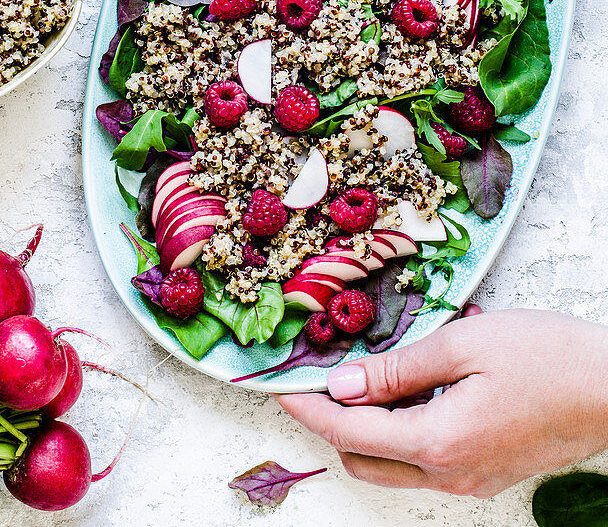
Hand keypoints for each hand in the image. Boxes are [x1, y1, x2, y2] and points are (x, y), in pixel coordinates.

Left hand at [277, 309, 607, 496]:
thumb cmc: (546, 357)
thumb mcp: (463, 344)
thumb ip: (397, 369)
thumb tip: (343, 385)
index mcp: (437, 442)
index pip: (349, 429)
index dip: (308, 407)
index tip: (278, 387)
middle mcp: (449, 474)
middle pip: (363, 459)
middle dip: (330, 422)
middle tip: (315, 380)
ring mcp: (471, 480)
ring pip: (393, 466)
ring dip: (365, 429)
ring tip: (360, 379)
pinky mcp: (487, 473)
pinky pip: (425, 462)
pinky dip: (400, 433)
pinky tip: (406, 391)